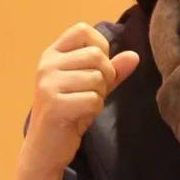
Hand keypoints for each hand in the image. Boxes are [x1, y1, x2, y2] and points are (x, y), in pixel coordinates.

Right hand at [20, 22, 139, 176]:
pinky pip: (93, 99)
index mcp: (53, 54)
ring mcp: (48, 84)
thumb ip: (112, 70)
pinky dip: (94, 110)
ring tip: (82, 105)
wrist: (46, 149)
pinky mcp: (54, 104)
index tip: (95, 67)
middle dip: (104, 77)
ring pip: (97, 78)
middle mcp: (47, 65)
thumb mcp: (92, 85)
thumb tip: (134, 56)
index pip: (83, 30)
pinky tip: (80, 116)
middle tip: (89, 93)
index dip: (100, 47)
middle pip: (96, 55)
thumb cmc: (70, 111)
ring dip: (99, 95)